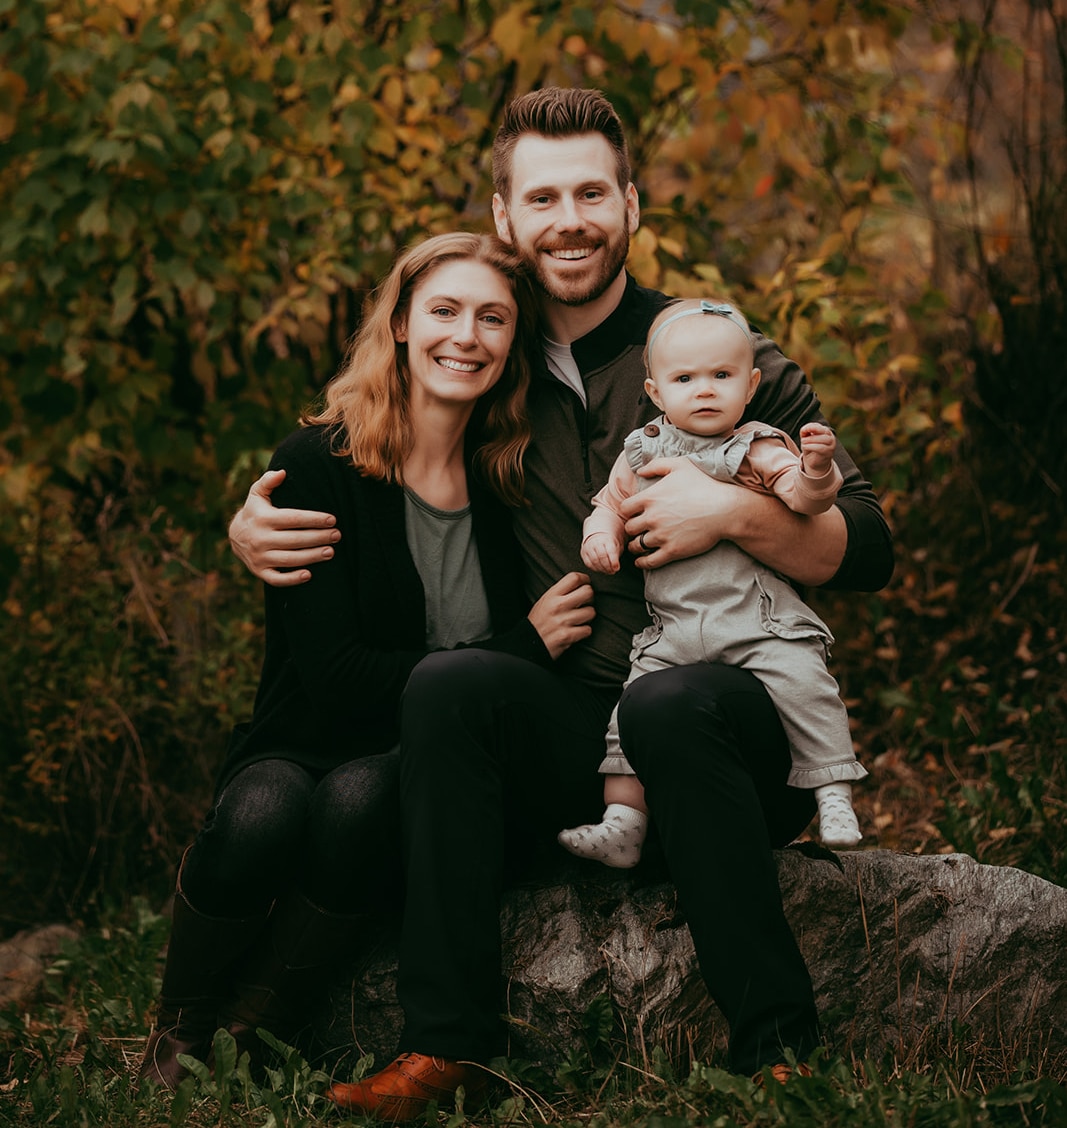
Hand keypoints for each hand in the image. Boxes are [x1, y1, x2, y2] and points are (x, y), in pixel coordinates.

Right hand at [228, 469, 340, 586]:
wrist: (234, 536)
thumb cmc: (255, 511)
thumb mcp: (257, 494)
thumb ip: (268, 481)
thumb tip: (283, 472)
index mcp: (263, 518)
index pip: (293, 519)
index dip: (314, 519)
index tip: (332, 519)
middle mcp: (261, 538)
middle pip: (295, 540)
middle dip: (318, 537)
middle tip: (337, 535)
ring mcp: (259, 557)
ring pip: (290, 559)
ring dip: (312, 557)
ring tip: (331, 552)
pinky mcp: (259, 571)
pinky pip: (276, 579)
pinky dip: (292, 579)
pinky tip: (309, 574)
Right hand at [528, 572, 595, 659]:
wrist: (529, 644)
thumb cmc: (540, 621)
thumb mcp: (545, 600)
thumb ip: (561, 592)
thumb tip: (582, 584)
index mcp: (552, 595)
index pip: (574, 578)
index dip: (584, 579)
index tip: (585, 584)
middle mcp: (558, 606)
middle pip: (587, 592)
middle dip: (590, 598)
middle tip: (584, 603)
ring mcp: (563, 621)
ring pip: (591, 612)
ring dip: (588, 617)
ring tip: (579, 619)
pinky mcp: (567, 636)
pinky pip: (587, 630)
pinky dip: (584, 631)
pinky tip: (576, 631)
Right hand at [580, 531, 622, 573]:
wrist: (598, 538)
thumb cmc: (608, 544)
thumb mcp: (616, 546)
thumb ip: (616, 556)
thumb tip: (615, 567)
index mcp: (607, 539)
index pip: (610, 550)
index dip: (614, 561)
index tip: (616, 568)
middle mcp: (596, 542)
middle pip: (601, 556)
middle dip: (608, 566)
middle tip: (612, 571)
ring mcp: (588, 547)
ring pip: (594, 561)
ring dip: (602, 569)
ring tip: (608, 571)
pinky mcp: (583, 553)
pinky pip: (589, 564)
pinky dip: (596, 569)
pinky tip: (601, 569)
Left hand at [619, 457, 743, 568]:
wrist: (726, 509)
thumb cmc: (705, 485)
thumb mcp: (680, 465)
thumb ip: (657, 465)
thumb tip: (640, 471)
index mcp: (650, 497)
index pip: (625, 508)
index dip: (628, 512)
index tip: (634, 514)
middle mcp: (652, 517)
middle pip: (629, 528)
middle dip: (632, 529)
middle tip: (637, 530)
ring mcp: (661, 536)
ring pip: (637, 545)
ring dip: (636, 545)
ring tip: (639, 545)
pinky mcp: (672, 551)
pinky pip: (649, 561)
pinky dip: (642, 562)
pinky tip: (641, 560)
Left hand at [800, 422, 836, 477]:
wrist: (815, 463)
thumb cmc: (810, 449)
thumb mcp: (806, 439)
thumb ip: (805, 432)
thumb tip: (804, 430)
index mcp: (825, 431)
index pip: (819, 426)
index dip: (811, 426)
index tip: (803, 431)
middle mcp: (831, 437)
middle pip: (824, 431)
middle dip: (811, 434)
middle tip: (802, 440)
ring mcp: (831, 445)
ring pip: (825, 439)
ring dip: (812, 440)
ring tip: (803, 443)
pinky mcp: (829, 453)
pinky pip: (821, 448)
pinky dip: (811, 446)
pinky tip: (805, 447)